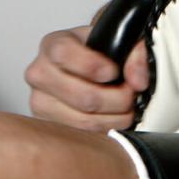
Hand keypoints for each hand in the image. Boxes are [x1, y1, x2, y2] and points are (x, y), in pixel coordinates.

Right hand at [25, 25, 147, 131]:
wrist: (87, 72)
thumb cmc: (98, 56)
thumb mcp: (119, 43)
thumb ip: (134, 55)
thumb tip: (137, 80)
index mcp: (53, 45)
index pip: (64, 54)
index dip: (93, 66)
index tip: (113, 72)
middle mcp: (41, 73)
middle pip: (82, 96)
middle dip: (118, 98)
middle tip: (131, 94)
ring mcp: (41, 102)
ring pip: (85, 120)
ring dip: (116, 117)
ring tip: (126, 107)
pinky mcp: (50, 125)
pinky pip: (84, 135)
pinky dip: (107, 129)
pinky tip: (114, 117)